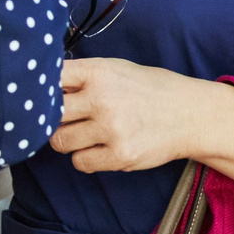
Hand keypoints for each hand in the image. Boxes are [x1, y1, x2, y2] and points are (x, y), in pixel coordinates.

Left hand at [54, 58, 233, 198]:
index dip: (41, 90)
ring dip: (70, 140)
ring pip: (61, 142)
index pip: (51, 78)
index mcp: (99, 71)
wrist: (192, 114)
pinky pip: (80, 163)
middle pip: (50, 115)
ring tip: (89, 133)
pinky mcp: (120, 156)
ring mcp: (110, 129)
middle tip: (68, 120)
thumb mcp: (118, 70)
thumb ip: (83, 78)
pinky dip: (86, 158)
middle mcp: (102, 99)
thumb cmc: (151, 90)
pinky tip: (103, 148)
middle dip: (54, 119)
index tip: (41, 97)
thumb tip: (42, 89)